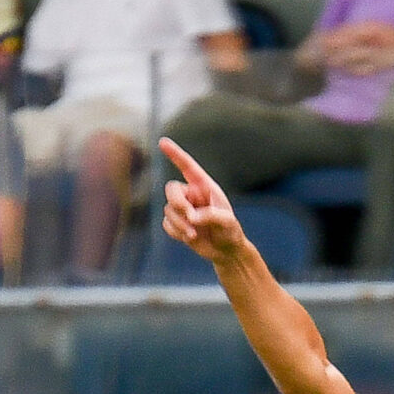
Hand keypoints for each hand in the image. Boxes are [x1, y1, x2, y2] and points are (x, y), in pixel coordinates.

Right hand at [159, 138, 246, 265]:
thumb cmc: (231, 232)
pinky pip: (167, 224)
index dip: (175, 154)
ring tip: (194, 235)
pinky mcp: (177, 223)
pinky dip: (176, 232)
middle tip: (190, 217)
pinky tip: (190, 238)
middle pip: (171, 189)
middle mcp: (191, 194)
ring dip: (180, 224)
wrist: (226, 251)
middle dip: (178, 203)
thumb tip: (191, 217)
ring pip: (169, 210)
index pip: (187, 166)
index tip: (162, 142)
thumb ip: (211, 215)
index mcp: (205, 186)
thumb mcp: (227, 222)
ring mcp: (183, 209)